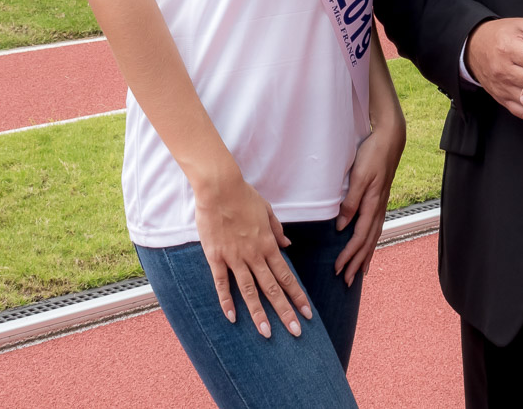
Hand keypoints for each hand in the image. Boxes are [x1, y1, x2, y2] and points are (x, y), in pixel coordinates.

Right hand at [193, 171, 312, 337]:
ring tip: (267, 333)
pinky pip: (222, 283)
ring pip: (249, 291)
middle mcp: (254, 255)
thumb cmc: (244, 196)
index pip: (286, 276)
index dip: (298, 296)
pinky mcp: (216, 257)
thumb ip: (277, 230)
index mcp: (268, 244)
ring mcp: (234, 258)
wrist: (219, 188)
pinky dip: (226, 301)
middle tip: (295, 332)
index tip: (307, 313)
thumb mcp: (267, 211)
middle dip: (285, 312)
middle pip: (272, 289)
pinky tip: (232, 317)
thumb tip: (287, 245)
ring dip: (259, 314)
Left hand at [333, 118, 405, 284]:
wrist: (390, 139)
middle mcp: (378, 209)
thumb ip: (351, 201)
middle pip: (367, 243)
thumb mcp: (358, 176)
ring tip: (358, 273)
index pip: (359, 238)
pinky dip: (371, 242)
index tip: (337, 269)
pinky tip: (367, 247)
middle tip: (346, 281)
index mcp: (372, 205)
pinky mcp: (380, 200)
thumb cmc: (372, 154)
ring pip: (373, 238)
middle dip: (356, 263)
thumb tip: (342, 227)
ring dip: (365, 256)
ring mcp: (381, 205)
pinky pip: (375, 228)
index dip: (348, 255)